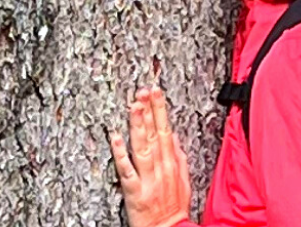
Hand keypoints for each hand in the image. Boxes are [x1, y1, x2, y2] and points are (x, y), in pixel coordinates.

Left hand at [109, 85, 191, 226]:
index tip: (156, 92)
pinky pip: (127, 170)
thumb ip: (178, 157)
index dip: (161, 110)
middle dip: (150, 111)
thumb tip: (174, 137)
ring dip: (139, 126)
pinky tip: (116, 138)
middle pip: (155, 135)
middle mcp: (160, 168)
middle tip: (144, 90)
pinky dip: (122, 154)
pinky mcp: (134, 191)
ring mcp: (147, 179)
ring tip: (134, 106)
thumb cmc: (174, 208)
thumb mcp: (184, 181)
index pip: (167, 130)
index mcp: (172, 164)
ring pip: (143, 147)